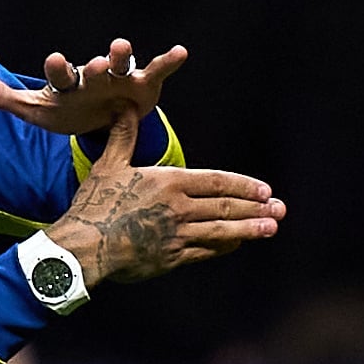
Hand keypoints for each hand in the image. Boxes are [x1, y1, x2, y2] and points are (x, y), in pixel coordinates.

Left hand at [0, 38, 187, 139]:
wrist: (98, 123)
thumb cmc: (64, 112)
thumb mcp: (33, 110)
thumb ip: (0, 95)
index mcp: (67, 83)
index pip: (60, 75)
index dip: (58, 69)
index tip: (55, 61)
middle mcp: (93, 76)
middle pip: (93, 68)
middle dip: (95, 66)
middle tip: (97, 63)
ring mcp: (120, 79)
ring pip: (124, 64)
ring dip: (125, 56)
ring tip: (124, 49)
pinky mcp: (145, 86)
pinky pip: (157, 71)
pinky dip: (169, 62)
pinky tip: (181, 53)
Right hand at [41, 107, 282, 284]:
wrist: (83, 248)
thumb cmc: (94, 205)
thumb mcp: (109, 165)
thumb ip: (124, 136)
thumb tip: (127, 104)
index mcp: (169, 182)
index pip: (216, 182)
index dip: (243, 185)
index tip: (264, 189)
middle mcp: (179, 208)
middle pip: (226, 206)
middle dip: (256, 207)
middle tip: (280, 208)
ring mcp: (177, 235)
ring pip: (222, 230)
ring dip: (250, 228)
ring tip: (272, 227)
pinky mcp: (171, 258)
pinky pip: (205, 251)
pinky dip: (224, 246)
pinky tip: (238, 242)